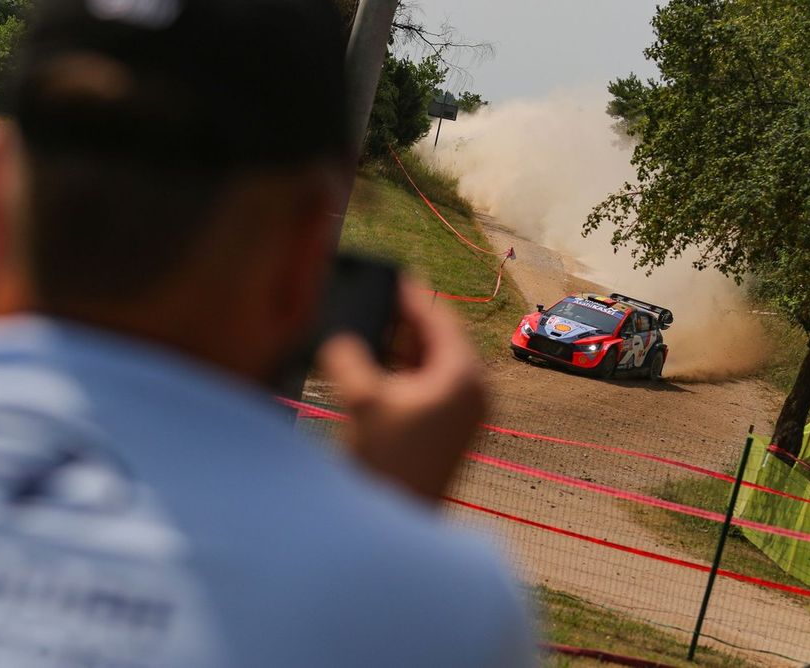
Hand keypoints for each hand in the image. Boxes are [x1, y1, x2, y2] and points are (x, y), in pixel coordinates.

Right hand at [316, 279, 487, 502]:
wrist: (398, 521)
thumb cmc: (387, 462)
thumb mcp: (363, 399)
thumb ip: (347, 357)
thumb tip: (336, 337)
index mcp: (463, 376)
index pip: (437, 319)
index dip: (410, 296)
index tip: (391, 275)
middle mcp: (473, 391)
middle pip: (437, 341)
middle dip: (404, 322)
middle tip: (376, 298)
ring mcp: (465, 413)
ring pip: (432, 364)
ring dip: (401, 348)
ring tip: (369, 327)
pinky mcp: (451, 431)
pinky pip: (429, 386)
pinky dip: (404, 373)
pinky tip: (375, 366)